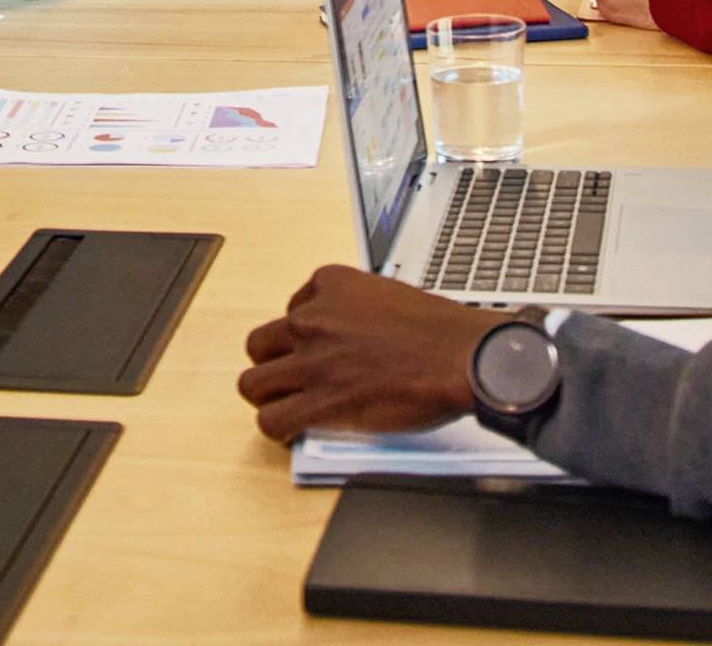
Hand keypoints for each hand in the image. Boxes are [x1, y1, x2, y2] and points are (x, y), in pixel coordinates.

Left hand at [239, 265, 504, 441]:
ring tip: (289, 405)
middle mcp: (312, 318)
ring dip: (270, 397)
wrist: (460, 356)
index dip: (302, 336)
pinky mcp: (318, 401)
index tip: (317, 349)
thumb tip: (348, 333)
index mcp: (330, 284)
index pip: (290, 309)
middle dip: (275, 362)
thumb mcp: (388, 296)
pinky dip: (280, 428)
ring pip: (252, 384)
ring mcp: (311, 360)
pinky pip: (271, 420)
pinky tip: (296, 428)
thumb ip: (355, 310)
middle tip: (294, 378)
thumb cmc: (438, 330)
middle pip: (260, 344)